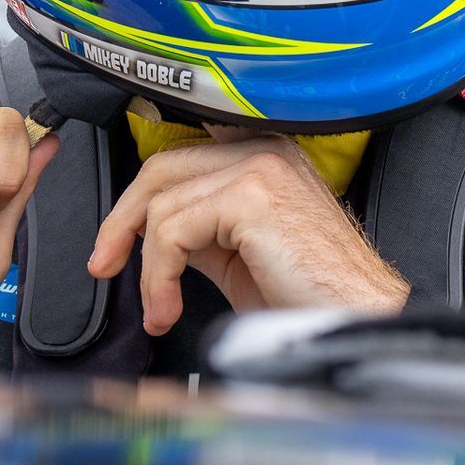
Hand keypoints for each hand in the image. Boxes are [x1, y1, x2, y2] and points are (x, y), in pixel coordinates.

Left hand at [88, 131, 407, 335]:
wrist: (358, 315)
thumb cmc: (313, 292)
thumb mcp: (243, 252)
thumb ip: (204, 229)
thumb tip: (156, 236)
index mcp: (264, 154)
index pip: (179, 157)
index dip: (139, 198)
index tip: (116, 241)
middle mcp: (262, 149)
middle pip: (161, 168)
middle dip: (122, 222)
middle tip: (105, 264)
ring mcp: (258, 167)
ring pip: (162, 204)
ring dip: (147, 267)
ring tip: (160, 308)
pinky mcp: (250, 197)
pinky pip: (173, 231)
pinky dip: (159, 276)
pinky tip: (170, 306)